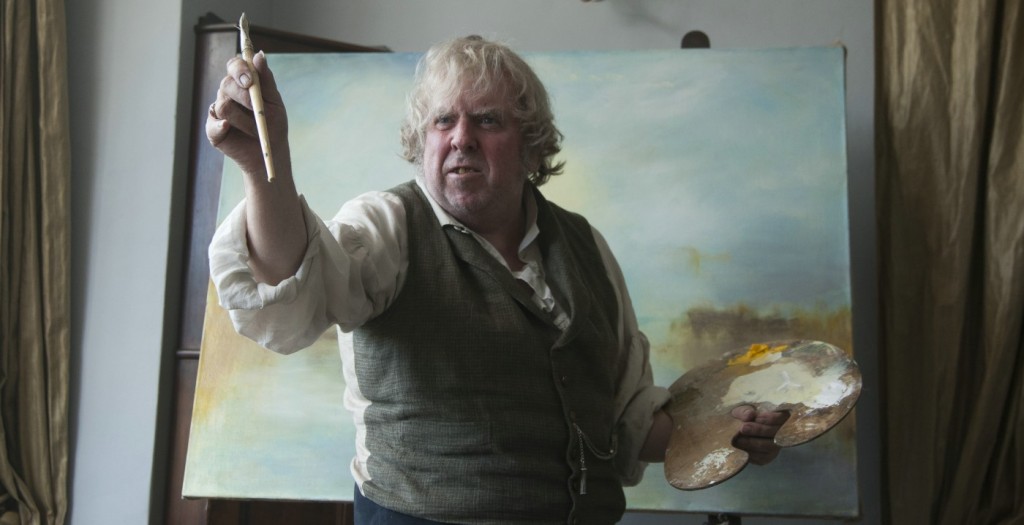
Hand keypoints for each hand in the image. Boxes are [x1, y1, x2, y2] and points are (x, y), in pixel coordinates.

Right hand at [206, 51, 289, 180]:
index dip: (239, 69)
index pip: (234, 65)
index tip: (250, 81)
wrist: (270, 152)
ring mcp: (218, 110)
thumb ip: (266, 79)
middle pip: (226, 84)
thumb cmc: (273, 125)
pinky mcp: (213, 128)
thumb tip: (259, 55)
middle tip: (256, 108)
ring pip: (223, 106)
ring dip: (244, 120)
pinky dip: (222, 127)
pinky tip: (230, 129)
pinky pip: (213, 124)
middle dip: (244, 96)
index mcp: (242, 82)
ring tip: (255, 130)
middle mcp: (228, 93)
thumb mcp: (274, 101)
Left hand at [731, 405, 788, 464]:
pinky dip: (750, 453)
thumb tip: (750, 415)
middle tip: (743, 428)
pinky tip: (739, 448)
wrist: (734, 430)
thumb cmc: (741, 416)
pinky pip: (762, 458)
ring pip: (769, 447)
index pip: (781, 418)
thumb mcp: (741, 410)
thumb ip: (744, 411)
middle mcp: (781, 434)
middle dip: (759, 430)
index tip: (756, 417)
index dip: (770, 419)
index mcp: (779, 418)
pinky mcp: (766, 457)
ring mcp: (775, 447)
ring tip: (738, 439)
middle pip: (775, 433)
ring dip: (753, 443)